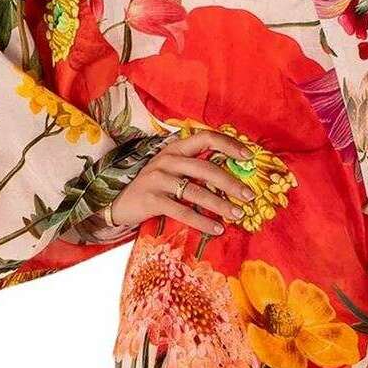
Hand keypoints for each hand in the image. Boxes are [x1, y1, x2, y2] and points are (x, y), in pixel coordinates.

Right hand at [107, 127, 255, 236]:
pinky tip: (216, 229)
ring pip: (196, 192)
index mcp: (175, 149)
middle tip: (249, 196)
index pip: (206, 138)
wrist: (118, 204)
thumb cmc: (153, 188)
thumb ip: (194, 168)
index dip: (229, 145)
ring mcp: (157, 179)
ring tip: (238, 215)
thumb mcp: (171, 171)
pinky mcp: (151, 199)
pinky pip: (182, 211)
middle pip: (206, 168)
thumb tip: (232, 178)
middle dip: (231, 183)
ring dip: (220, 205)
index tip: (249, 156)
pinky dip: (202, 222)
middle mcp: (166, 160)